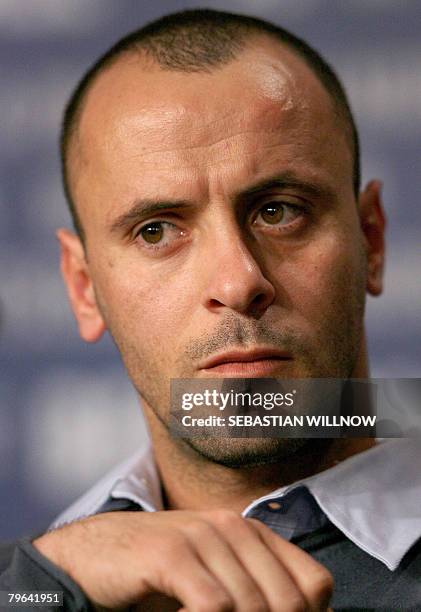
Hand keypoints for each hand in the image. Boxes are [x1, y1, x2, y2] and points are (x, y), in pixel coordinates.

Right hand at [33, 510, 332, 610]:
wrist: (94, 556)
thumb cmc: (157, 576)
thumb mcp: (215, 582)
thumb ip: (254, 594)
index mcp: (252, 534)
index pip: (314, 583)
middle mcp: (234, 528)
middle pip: (289, 601)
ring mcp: (203, 536)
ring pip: (252, 606)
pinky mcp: (171, 552)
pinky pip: (213, 605)